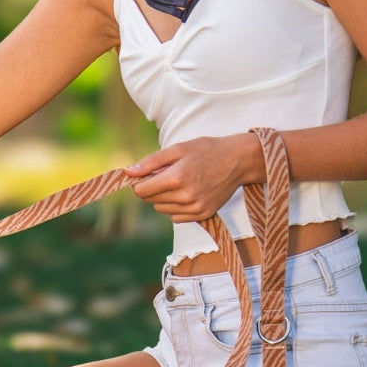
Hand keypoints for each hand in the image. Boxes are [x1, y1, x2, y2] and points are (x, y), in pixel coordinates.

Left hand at [124, 134, 260, 222]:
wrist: (238, 161)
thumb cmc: (206, 151)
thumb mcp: (177, 149)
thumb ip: (151, 162)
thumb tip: (128, 172)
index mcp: (176, 178)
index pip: (141, 191)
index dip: (139, 183)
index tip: (145, 175)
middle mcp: (185, 197)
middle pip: (150, 201)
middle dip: (152, 188)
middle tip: (167, 174)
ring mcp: (195, 208)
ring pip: (162, 209)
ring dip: (163, 198)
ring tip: (180, 182)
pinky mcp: (203, 216)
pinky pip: (176, 218)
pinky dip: (176, 207)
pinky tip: (188, 192)